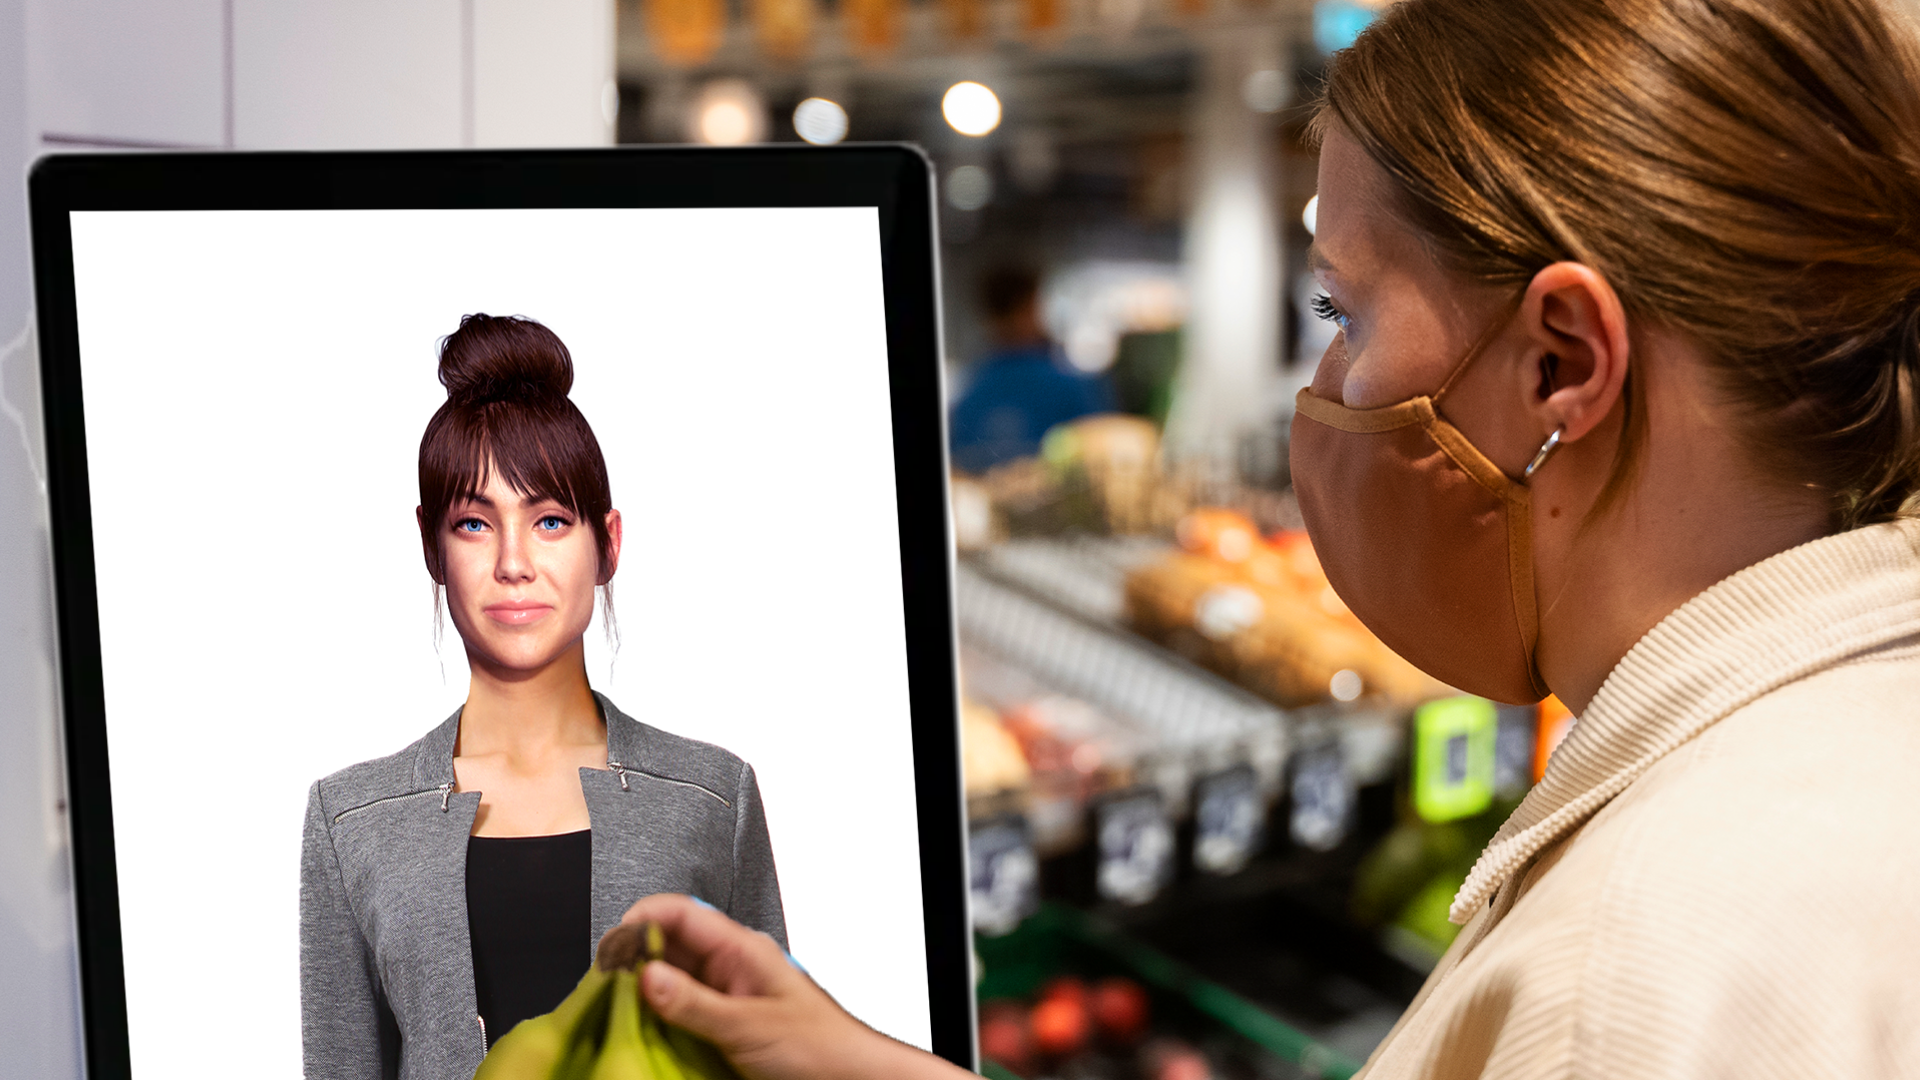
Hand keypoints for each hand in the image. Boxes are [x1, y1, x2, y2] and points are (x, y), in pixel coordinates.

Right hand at [612, 894, 970, 1079]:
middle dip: (633, 959)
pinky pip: (677, 1007)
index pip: (678, 912)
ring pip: (668, 976)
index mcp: (739, 947)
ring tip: (616, 1006)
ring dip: (642, 989)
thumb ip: (695, 1002)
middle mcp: (728, 963)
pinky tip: (642, 1027)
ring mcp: (723, 991)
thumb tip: (646, 976)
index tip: (610, 949)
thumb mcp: (749, 1025)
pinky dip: (656, 1014)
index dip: (638, 921)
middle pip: (666, 943)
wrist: (848, 1076)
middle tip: (604, 985)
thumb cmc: (819, 1045)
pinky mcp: (720, 1020)